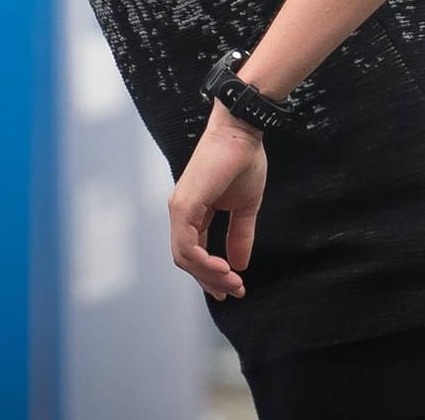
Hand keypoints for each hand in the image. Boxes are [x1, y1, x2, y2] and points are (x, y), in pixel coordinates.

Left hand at [168, 104, 266, 300]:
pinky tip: (224, 268)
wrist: (241, 132)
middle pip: (187, 260)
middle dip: (211, 280)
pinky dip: (203, 262)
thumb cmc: (242, 159)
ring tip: (233, 283)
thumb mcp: (245, 206)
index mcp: (194, 211)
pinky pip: (187, 245)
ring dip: (209, 275)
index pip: (195, 252)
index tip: (234, 286)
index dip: (212, 274)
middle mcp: (181, 212)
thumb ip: (240, 234)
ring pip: (184, 257)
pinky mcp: (184, 205)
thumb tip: (240, 264)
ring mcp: (179, 208)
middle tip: (235, 291)